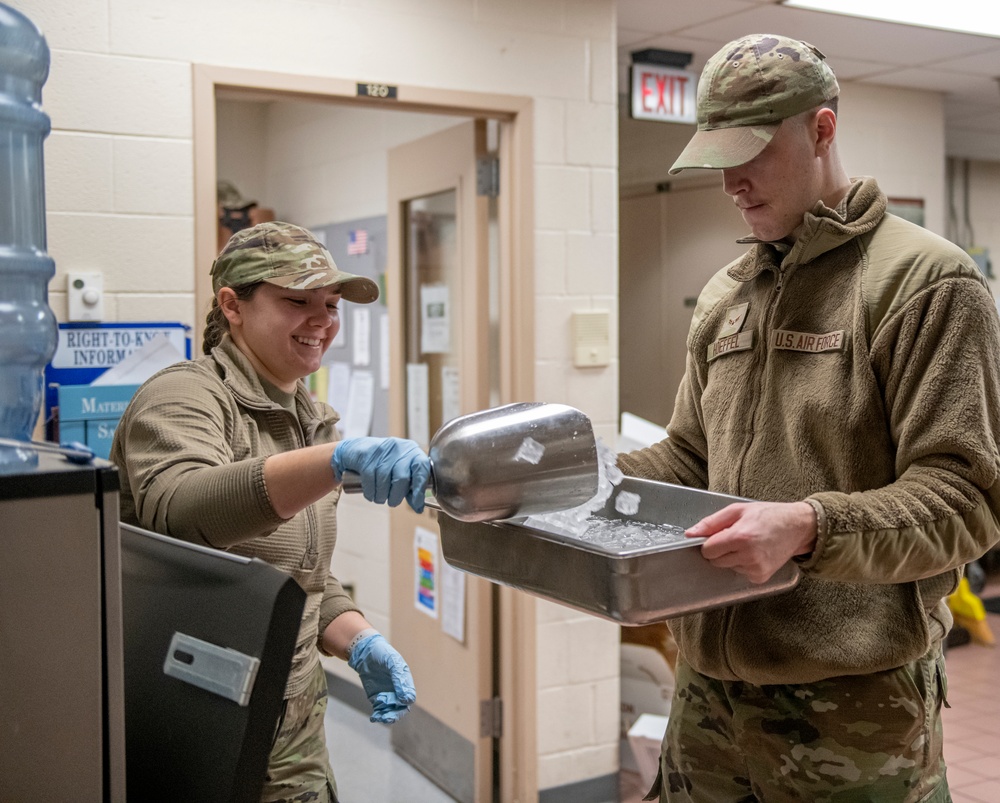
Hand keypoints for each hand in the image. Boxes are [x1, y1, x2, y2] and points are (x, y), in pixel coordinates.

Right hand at [332, 437, 430, 512]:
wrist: (356, 449)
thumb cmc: (383, 462)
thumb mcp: (400, 470)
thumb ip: (410, 487)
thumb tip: (419, 507)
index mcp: (412, 450)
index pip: (421, 467)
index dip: (420, 487)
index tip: (418, 503)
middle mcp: (399, 448)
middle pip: (402, 478)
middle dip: (397, 496)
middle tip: (393, 502)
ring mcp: (382, 450)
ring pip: (385, 481)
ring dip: (382, 496)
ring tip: (380, 498)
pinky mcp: (366, 456)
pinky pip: (370, 480)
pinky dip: (371, 493)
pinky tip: (371, 494)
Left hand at [347, 633, 415, 723]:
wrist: (364, 652)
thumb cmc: (382, 653)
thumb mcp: (392, 662)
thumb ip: (399, 677)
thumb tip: (407, 698)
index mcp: (405, 680)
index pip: (409, 695)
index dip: (406, 700)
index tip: (402, 701)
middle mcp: (398, 690)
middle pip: (401, 707)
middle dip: (396, 714)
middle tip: (388, 716)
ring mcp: (387, 695)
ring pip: (391, 711)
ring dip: (387, 716)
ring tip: (379, 717)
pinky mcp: (376, 698)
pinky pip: (380, 710)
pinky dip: (378, 715)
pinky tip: (374, 717)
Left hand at [686, 501, 815, 583]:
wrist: (797, 527)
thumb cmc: (768, 515)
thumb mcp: (737, 510)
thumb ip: (711, 523)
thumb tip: (690, 534)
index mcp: (740, 537)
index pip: (707, 550)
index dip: (710, 542)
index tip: (719, 535)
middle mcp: (748, 556)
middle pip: (715, 561)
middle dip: (720, 550)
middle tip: (736, 537)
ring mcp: (755, 569)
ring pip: (727, 567)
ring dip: (732, 557)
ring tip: (749, 543)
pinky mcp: (760, 577)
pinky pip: (740, 573)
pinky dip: (743, 564)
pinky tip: (755, 553)